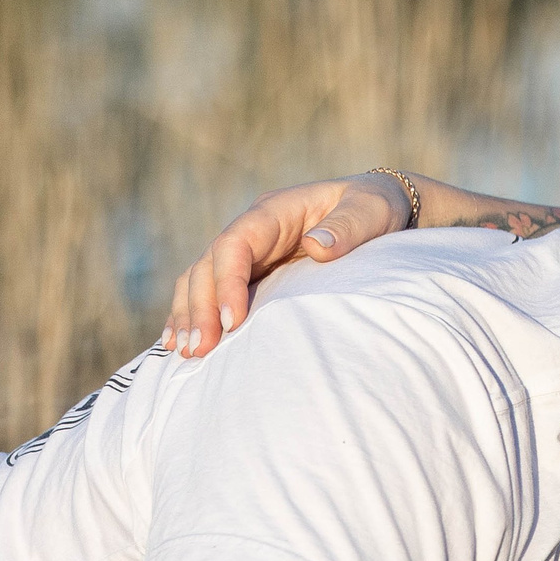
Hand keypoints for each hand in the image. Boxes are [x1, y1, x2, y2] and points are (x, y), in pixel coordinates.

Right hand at [163, 171, 410, 357]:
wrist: (382, 207)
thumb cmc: (376, 207)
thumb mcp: (371, 211)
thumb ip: (348, 226)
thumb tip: (317, 246)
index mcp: (274, 211)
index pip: (236, 244)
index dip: (228, 281)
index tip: (233, 320)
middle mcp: (252, 230)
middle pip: (209, 266)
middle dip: (200, 307)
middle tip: (199, 349)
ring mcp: (249, 252)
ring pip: (201, 280)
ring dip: (189, 315)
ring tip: (185, 353)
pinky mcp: (252, 272)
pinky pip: (211, 291)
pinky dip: (192, 314)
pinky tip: (178, 343)